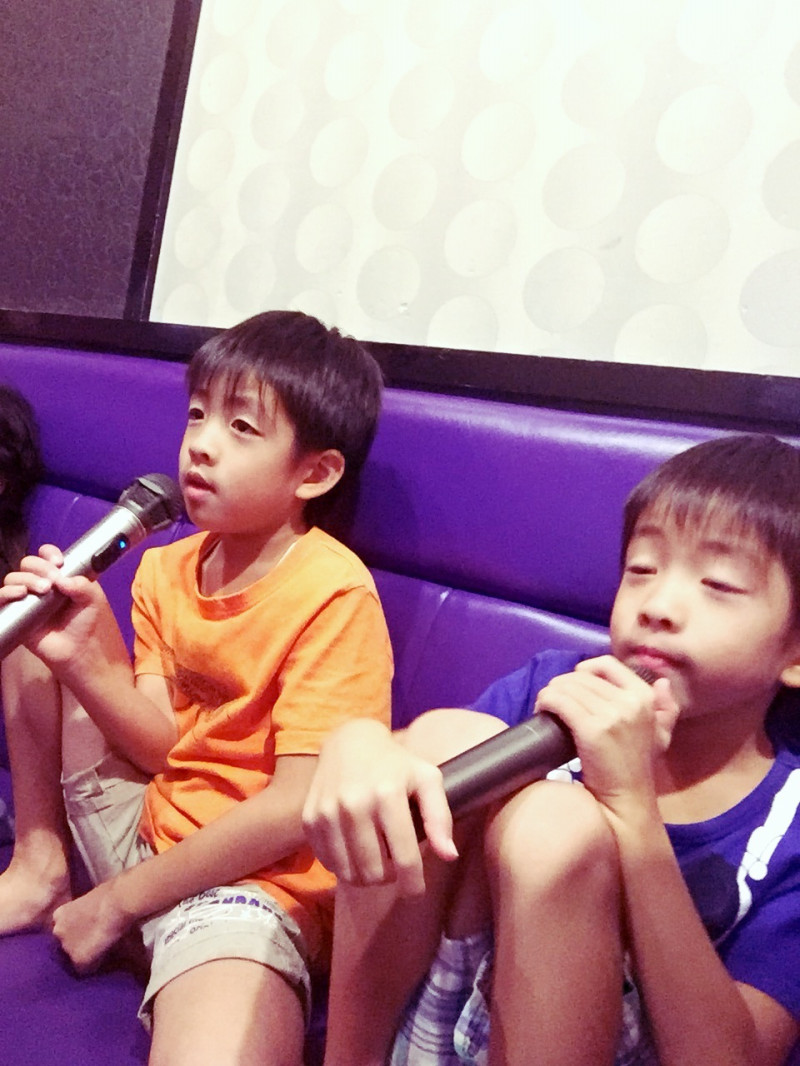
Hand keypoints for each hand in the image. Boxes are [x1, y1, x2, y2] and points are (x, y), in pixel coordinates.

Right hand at [2, 545, 119, 678]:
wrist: (82, 652)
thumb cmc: (89, 624)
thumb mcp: (92, 599)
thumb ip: (80, 583)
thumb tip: (60, 578)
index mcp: (61, 577)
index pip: (48, 557)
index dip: (49, 555)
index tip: (58, 562)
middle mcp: (42, 586)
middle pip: (28, 564)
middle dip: (38, 567)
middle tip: (52, 582)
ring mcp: (29, 600)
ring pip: (14, 579)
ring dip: (24, 579)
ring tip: (42, 590)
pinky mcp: (17, 615)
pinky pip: (2, 599)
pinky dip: (5, 592)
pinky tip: (20, 594)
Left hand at [51, 881, 131, 972]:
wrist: (117, 902)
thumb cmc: (110, 893)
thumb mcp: (90, 900)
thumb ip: (84, 912)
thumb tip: (91, 917)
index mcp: (59, 915)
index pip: (63, 930)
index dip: (76, 932)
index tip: (86, 931)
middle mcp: (57, 932)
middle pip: (65, 945)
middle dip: (78, 944)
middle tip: (94, 940)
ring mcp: (67, 947)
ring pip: (75, 957)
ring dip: (85, 954)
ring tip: (101, 950)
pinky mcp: (79, 960)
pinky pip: (87, 968)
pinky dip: (96, 964)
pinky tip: (106, 956)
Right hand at [303, 718, 456, 895]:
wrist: (349, 742)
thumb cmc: (396, 764)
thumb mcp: (427, 779)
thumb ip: (440, 817)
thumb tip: (450, 856)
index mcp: (387, 795)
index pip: (404, 858)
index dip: (413, 884)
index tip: (416, 891)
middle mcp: (354, 805)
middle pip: (375, 873)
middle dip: (389, 877)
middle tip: (394, 863)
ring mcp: (327, 813)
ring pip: (349, 874)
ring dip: (366, 875)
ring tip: (376, 857)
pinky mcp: (310, 820)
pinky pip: (329, 864)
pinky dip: (344, 865)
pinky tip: (355, 848)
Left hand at [535, 655, 679, 817]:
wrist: (628, 802)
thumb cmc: (638, 768)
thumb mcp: (660, 736)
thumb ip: (665, 709)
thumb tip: (662, 682)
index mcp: (645, 697)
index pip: (608, 664)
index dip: (585, 670)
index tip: (574, 684)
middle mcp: (631, 701)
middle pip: (582, 677)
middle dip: (562, 685)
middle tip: (553, 699)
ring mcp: (612, 715)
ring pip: (567, 687)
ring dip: (550, 693)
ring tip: (545, 706)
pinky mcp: (592, 730)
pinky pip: (559, 701)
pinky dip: (546, 701)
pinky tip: (542, 710)